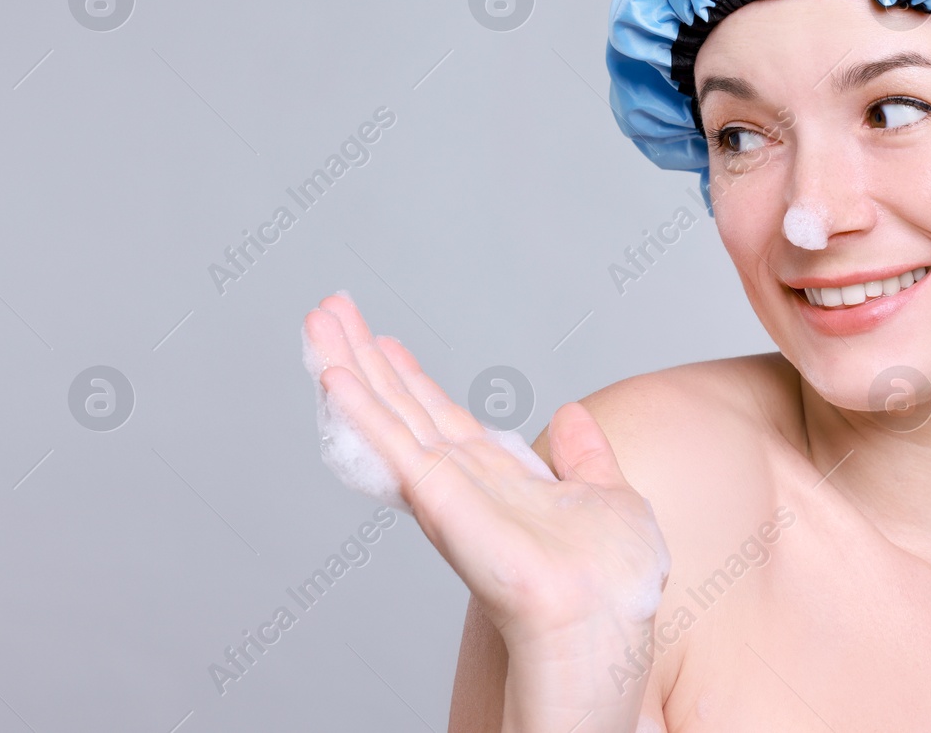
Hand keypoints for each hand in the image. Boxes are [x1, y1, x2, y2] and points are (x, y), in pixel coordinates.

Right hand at [303, 294, 670, 660]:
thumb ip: (585, 457)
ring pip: (387, 414)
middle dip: (364, 359)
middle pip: (402, 406)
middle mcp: (462, 480)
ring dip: (349, 365)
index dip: (410, 378)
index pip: (442, 417)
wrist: (605, 619)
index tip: (383, 341)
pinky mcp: (436, 498)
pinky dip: (360, 409)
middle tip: (330, 310)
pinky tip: (331, 374)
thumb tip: (572, 414)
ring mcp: (445, 488)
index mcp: (498, 478)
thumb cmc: (612, 582)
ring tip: (318, 320)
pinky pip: (392, 445)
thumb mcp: (608, 497)